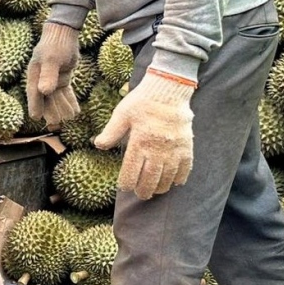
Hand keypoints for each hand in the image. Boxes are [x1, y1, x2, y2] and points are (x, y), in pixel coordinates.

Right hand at [25, 22, 80, 127]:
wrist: (64, 33)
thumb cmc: (55, 44)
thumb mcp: (52, 59)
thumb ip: (48, 75)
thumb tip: (44, 92)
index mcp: (35, 75)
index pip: (34, 93)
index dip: (35, 105)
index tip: (36, 118)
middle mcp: (41, 79)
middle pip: (46, 98)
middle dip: (51, 111)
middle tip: (57, 124)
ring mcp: (52, 79)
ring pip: (56, 98)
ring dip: (62, 107)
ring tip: (70, 118)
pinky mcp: (62, 78)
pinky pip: (65, 93)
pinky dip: (70, 101)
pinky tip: (76, 111)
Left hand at [94, 73, 195, 199]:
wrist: (169, 90)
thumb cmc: (142, 101)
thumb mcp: (122, 114)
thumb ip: (111, 132)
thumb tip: (97, 145)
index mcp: (139, 142)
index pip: (131, 171)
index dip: (126, 182)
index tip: (124, 187)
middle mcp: (157, 149)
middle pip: (150, 179)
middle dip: (144, 190)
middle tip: (140, 194)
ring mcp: (174, 149)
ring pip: (167, 177)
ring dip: (161, 187)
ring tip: (155, 191)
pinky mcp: (186, 146)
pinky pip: (185, 168)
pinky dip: (180, 178)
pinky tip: (175, 183)